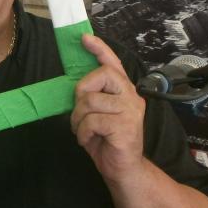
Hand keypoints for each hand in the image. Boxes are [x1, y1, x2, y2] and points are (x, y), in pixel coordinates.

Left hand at [70, 34, 146, 183]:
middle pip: (100, 76)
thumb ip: (93, 97)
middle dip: (82, 92)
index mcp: (124, 91)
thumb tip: (77, 84)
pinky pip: (91, 121)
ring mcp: (130, 111)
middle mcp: (131, 97)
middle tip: (80, 111)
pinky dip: (83, 133)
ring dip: (78, 119)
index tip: (85, 38)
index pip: (113, 64)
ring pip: (90, 101)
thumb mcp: (98, 114)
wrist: (124, 169)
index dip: (100, 49)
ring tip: (84, 131)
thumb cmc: (107, 141)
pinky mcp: (125, 126)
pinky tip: (88, 140)